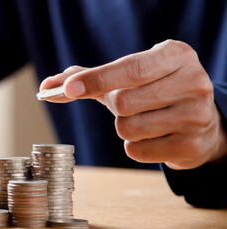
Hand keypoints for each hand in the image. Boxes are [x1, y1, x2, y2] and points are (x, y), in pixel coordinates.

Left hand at [39, 39, 226, 169]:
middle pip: (123, 103)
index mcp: (176, 56)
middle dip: (114, 106)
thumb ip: (88, 77)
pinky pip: (137, 151)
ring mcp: (197, 116)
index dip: (97, 79)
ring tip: (146, 119)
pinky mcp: (192, 147)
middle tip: (130, 103)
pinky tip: (155, 136)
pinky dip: (136, 146)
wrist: (203, 121)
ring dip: (124, 127)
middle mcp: (193, 82)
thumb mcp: (130, 75)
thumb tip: (46, 87)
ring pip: (127, 128)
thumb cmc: (154, 91)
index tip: (70, 88)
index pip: (131, 69)